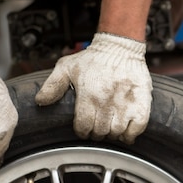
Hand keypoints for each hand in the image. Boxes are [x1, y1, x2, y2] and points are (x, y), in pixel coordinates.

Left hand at [35, 32, 151, 142]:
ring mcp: (126, 104)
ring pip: (117, 132)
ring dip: (112, 134)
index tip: (84, 129)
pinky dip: (130, 134)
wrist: (120, 47)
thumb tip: (40, 101)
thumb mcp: (67, 67)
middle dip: (96, 133)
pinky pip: (137, 128)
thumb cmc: (94, 58)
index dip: (82, 131)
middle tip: (97, 128)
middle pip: (100, 132)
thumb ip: (53, 85)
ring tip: (110, 128)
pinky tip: (125, 132)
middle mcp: (108, 102)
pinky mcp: (142, 104)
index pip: (84, 127)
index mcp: (89, 95)